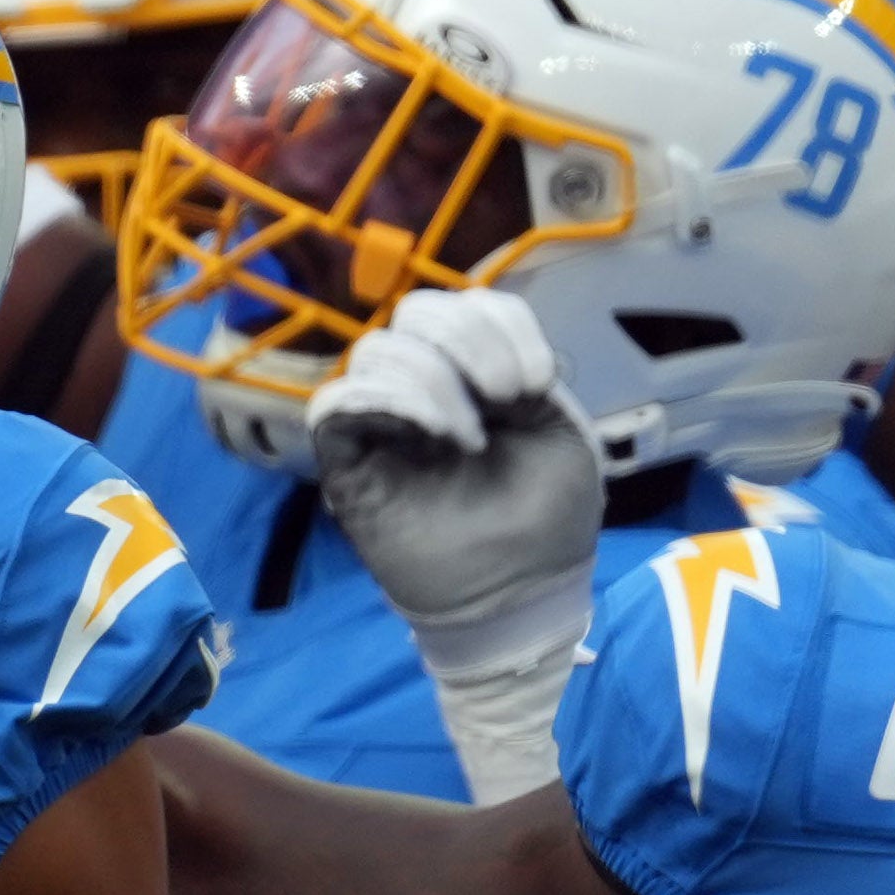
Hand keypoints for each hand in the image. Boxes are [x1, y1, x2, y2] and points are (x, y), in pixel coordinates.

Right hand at [300, 289, 607, 653]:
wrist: (526, 590)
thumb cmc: (547, 517)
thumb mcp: (557, 429)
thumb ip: (522, 372)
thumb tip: (475, 356)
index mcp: (476, 373)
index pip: (466, 304)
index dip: (502, 322)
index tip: (539, 380)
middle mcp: (425, 386)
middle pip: (415, 310)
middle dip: (468, 339)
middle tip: (507, 396)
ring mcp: (383, 422)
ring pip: (377, 350)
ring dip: (436, 381)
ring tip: (471, 438)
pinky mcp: (348, 464)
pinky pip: (336, 404)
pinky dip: (387, 401)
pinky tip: (433, 435)